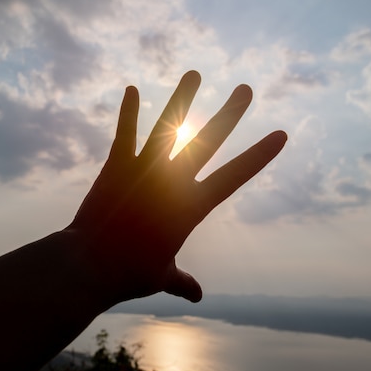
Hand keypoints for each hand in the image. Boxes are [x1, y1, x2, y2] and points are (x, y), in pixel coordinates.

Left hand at [68, 71, 286, 303]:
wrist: (90, 266)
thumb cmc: (129, 273)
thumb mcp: (161, 277)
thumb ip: (181, 281)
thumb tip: (197, 297)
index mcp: (191, 208)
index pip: (234, 177)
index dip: (258, 155)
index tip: (280, 134)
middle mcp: (172, 182)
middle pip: (207, 142)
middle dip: (229, 114)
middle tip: (245, 89)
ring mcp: (144, 171)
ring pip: (168, 127)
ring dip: (182, 98)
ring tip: (194, 73)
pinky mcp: (116, 167)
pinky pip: (125, 134)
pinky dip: (128, 112)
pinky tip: (133, 88)